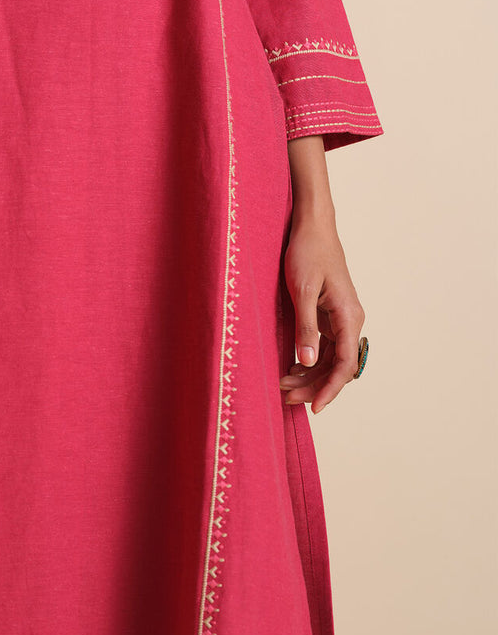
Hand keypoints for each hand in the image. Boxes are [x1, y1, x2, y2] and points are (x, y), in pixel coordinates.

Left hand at [278, 212, 365, 413]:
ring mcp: (341, 318)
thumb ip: (306, 328)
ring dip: (310, 375)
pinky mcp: (330, 314)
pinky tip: (292, 368)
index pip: (345, 365)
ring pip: (330, 358)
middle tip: (286, 398)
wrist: (312, 226)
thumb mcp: (302, 290)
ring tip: (284, 387)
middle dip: (314, 386)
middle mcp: (350, 320)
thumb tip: (308, 363)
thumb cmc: (308, 252)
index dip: (330, 389)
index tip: (314, 408)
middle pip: (337, 366)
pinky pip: (324, 346)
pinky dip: (309, 360)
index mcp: (349, 316)